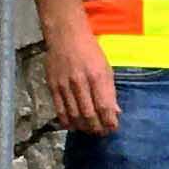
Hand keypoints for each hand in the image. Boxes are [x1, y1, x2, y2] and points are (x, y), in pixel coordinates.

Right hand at [45, 19, 118, 135]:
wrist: (66, 35)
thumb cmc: (90, 51)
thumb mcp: (106, 68)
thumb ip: (110, 91)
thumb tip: (115, 112)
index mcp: (97, 77)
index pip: (104, 106)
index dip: (109, 121)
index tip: (113, 128)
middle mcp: (80, 83)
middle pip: (89, 114)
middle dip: (97, 128)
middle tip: (102, 133)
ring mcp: (65, 85)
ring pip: (74, 115)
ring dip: (83, 127)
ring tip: (90, 131)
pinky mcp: (53, 87)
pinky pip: (59, 110)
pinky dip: (67, 121)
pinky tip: (73, 126)